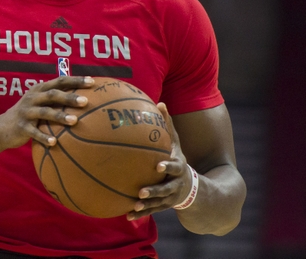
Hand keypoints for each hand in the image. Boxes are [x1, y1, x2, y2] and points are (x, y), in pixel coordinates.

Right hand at [0, 75, 93, 149]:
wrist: (1, 128)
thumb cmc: (28, 115)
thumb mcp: (40, 103)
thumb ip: (57, 100)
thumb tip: (85, 100)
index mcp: (40, 89)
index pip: (60, 81)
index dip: (75, 81)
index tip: (92, 82)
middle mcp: (32, 98)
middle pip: (53, 95)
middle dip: (69, 97)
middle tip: (85, 101)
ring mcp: (26, 112)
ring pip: (45, 112)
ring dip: (60, 116)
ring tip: (75, 121)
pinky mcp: (21, 127)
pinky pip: (34, 132)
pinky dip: (44, 137)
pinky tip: (55, 143)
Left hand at [127, 102, 194, 219]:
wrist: (192, 187)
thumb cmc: (176, 158)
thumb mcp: (175, 143)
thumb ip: (168, 125)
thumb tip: (160, 102)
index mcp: (178, 167)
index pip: (174, 167)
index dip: (167, 166)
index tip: (158, 166)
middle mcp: (175, 183)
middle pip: (166, 189)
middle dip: (155, 191)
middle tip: (141, 191)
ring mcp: (170, 197)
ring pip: (158, 203)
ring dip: (146, 205)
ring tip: (134, 205)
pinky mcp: (163, 205)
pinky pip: (151, 210)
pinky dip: (140, 213)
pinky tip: (127, 215)